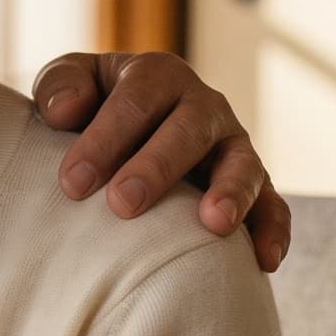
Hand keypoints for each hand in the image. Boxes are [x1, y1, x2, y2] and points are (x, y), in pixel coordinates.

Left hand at [33, 51, 291, 271]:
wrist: (123, 132)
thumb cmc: (89, 108)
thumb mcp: (68, 83)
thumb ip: (61, 85)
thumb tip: (65, 111)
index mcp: (157, 76)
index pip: (135, 101)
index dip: (104, 140)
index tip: (73, 182)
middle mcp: (203, 106)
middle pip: (188, 130)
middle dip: (157, 167)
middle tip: (122, 204)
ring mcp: (232, 146)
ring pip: (242, 164)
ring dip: (232, 192)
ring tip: (213, 224)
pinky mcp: (252, 185)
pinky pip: (274, 205)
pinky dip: (273, 229)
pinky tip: (264, 260)